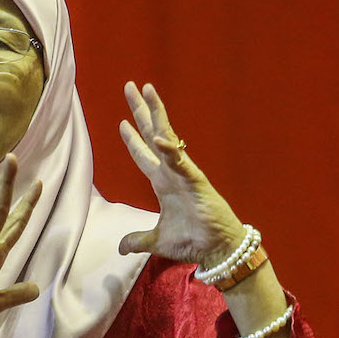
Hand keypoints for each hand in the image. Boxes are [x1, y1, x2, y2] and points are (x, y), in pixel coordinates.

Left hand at [118, 81, 244, 267]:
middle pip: (152, 134)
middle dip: (140, 111)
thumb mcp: (156, 241)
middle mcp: (171, 172)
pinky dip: (170, 151)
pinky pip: (181, 163)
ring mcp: (184, 174)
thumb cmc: (192, 241)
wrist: (217, 251)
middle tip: (130, 86)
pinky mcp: (197, 182)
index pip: (143, 154)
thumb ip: (138, 239)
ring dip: (156, 113)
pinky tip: (159, 139)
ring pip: (167, 137)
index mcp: (162, 182)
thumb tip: (121, 248)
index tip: (122, 122)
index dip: (132, 138)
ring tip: (146, 90)